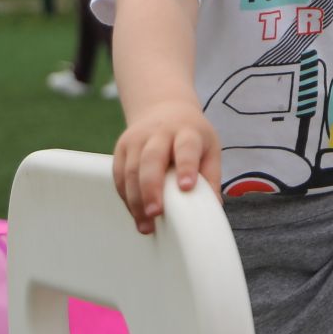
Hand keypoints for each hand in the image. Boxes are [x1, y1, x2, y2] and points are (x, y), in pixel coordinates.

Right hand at [113, 102, 221, 235]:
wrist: (164, 108)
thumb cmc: (191, 136)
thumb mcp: (210, 148)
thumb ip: (211, 176)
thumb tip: (212, 207)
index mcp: (187, 132)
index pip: (186, 147)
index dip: (186, 167)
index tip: (186, 187)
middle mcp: (160, 133)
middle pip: (152, 159)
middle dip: (151, 188)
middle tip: (155, 213)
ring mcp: (137, 139)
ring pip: (132, 170)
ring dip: (136, 200)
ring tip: (145, 225)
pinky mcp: (122, 148)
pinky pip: (120, 175)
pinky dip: (126, 197)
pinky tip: (136, 214)